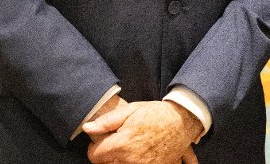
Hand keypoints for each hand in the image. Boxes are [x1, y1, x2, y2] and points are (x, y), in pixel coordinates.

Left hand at [84, 100, 202, 163]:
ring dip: (120, 161)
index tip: (102, 142)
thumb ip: (106, 121)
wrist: (182, 121)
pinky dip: (134, 162)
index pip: (95, 156)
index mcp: (122, 144)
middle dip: (108, 155)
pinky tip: (138, 156)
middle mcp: (131, 160)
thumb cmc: (156, 114)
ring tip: (128, 149)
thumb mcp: (131, 110)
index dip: (95, 148)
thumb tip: (87, 128)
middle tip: (117, 144)